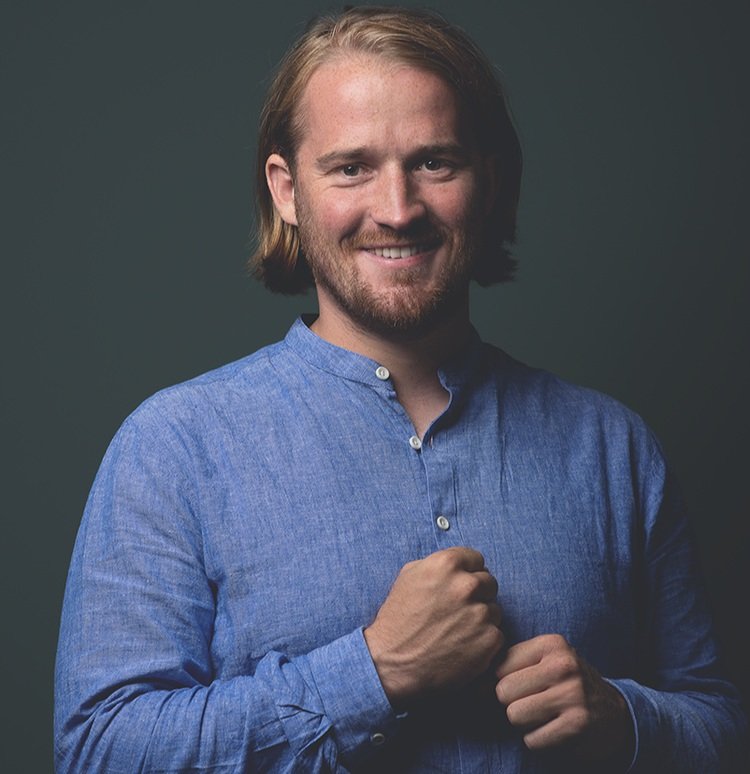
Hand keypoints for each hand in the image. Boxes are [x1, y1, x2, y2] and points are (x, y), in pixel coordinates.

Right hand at [364, 547, 503, 706]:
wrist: (392, 662)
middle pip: (488, 582)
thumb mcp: (409, 577)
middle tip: (458, 611)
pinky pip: (496, 634)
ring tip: (456, 631)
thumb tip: (459, 564)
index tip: (459, 586)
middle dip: (477, 594)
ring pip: (494, 609)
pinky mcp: (489, 640)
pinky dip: (483, 641)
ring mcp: (480, 613)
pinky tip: (462, 646)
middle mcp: (466, 585)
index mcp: (447, 564)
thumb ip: (437, 564)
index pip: (476, 559)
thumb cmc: (397, 619)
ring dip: (480, 618)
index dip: (467, 572)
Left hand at [495, 634, 633, 762]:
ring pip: (514, 715)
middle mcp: (563, 665)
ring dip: (522, 723)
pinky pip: (531, 739)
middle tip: (529, 703)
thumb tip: (472, 676)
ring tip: (540, 716)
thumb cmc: (566, 683)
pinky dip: (536, 740)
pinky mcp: (577, 725)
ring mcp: (572, 695)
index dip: (502, 681)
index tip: (517, 686)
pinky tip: (551, 730)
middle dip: (511, 703)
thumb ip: (515, 660)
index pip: (500, 665)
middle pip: (503, 691)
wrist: (613, 712)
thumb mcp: (547, 659)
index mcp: (552, 644)